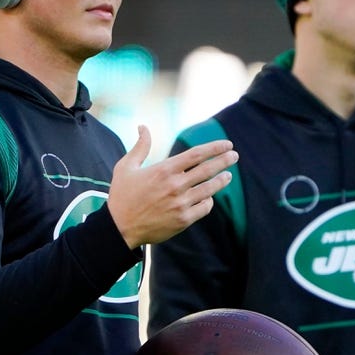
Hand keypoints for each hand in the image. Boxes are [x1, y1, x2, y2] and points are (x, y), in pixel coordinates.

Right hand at [108, 125, 237, 248]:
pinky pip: (204, 208)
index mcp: (164, 169)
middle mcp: (175, 185)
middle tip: (235, 156)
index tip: (227, 144)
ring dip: (221, 181)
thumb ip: (140, 146)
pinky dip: (209, 201)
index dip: (215, 148)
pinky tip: (209, 197)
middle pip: (208, 170)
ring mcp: (181, 203)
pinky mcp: (183, 220)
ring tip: (228, 175)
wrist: (119, 228)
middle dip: (225, 161)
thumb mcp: (126, 167)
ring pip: (209, 189)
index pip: (197, 154)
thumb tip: (143, 126)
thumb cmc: (122, 196)